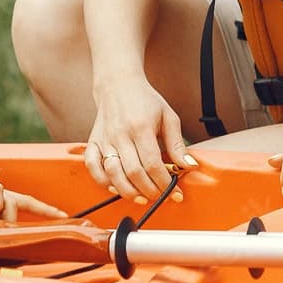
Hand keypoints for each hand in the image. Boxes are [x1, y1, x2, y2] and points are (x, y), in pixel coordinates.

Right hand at [87, 76, 196, 202]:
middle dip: (150, 191)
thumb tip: (190, 166)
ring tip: (142, 197)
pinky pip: (93, 168)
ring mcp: (105, 140)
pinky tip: (117, 187)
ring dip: (128, 192)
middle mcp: (120, 135)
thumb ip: (177, 144)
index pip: (152, 164)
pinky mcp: (93, 142)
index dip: (165, 183)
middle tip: (161, 197)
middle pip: (134, 173)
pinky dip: (103, 182)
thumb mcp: (168, 117)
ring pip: (113, 174)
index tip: (176, 194)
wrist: (118, 84)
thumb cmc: (145, 101)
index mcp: (141, 127)